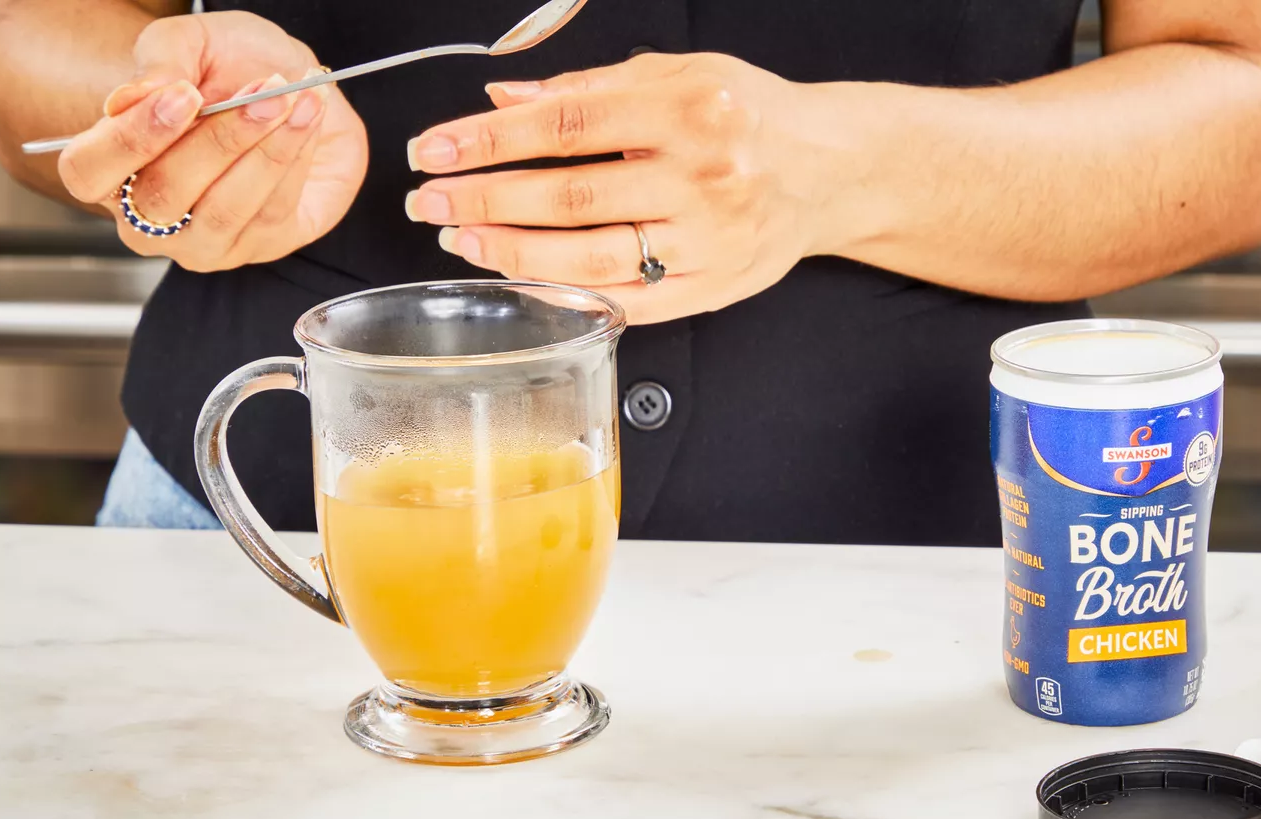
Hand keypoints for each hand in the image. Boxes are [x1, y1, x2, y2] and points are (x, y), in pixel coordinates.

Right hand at [57, 11, 366, 271]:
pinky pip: (274, 212)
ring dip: (268, 151)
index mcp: (108, 169)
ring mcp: (203, 242)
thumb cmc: (226, 68)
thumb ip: (161, 60)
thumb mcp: (191, 42)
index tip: (184, 95)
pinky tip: (308, 121)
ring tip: (296, 100)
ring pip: (225, 209)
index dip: (131, 138)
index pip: (89, 172)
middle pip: (165, 193)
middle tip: (265, 91)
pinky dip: (295, 161)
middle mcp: (148, 218)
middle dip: (220, 139)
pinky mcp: (260, 247)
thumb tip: (135, 96)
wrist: (291, 88)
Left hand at [405, 53, 842, 324]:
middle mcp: (702, 177)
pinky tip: (524, 282)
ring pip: (593, 256)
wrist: (830, 169)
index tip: (436, 149)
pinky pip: (628, 302)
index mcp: (688, 110)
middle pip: (570, 196)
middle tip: (429, 202)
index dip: (489, 140)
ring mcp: (708, 240)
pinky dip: (569, 294)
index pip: (565, 125)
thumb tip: (503, 98)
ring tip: (463, 241)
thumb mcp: (678, 75)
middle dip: (486, 200)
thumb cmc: (751, 118)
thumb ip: (589, 88)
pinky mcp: (713, 288)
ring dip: (514, 252)